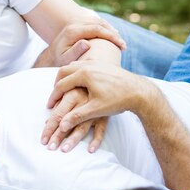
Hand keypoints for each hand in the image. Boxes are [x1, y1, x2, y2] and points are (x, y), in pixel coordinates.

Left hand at [34, 18, 125, 67]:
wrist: (50, 53)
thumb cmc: (58, 59)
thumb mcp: (64, 58)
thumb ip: (74, 52)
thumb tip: (87, 43)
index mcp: (73, 31)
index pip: (97, 29)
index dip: (111, 36)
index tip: (121, 46)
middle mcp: (75, 23)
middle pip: (100, 23)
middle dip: (114, 34)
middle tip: (123, 46)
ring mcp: (78, 21)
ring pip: (99, 21)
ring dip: (111, 30)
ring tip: (120, 43)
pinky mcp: (80, 23)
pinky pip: (96, 22)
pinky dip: (106, 28)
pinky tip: (113, 37)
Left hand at [41, 88, 108, 152]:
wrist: (106, 82)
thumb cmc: (83, 87)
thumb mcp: (70, 91)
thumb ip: (59, 105)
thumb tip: (48, 122)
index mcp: (71, 95)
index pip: (57, 115)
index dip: (49, 128)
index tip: (43, 140)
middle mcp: (82, 103)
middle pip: (68, 122)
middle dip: (58, 136)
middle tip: (51, 147)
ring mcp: (94, 111)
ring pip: (82, 127)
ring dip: (73, 139)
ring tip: (64, 149)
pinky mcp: (105, 116)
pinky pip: (101, 130)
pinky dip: (96, 140)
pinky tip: (90, 150)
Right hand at [42, 62, 156, 140]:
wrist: (140, 91)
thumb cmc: (118, 100)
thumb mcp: (95, 110)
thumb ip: (76, 116)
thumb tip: (61, 126)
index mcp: (84, 74)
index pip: (61, 84)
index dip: (53, 96)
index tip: (49, 105)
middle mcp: (88, 65)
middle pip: (64, 71)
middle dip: (57, 83)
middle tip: (54, 95)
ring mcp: (96, 63)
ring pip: (74, 66)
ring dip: (66, 76)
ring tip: (64, 88)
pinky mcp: (103, 65)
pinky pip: (83, 65)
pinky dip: (76, 72)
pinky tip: (78, 81)